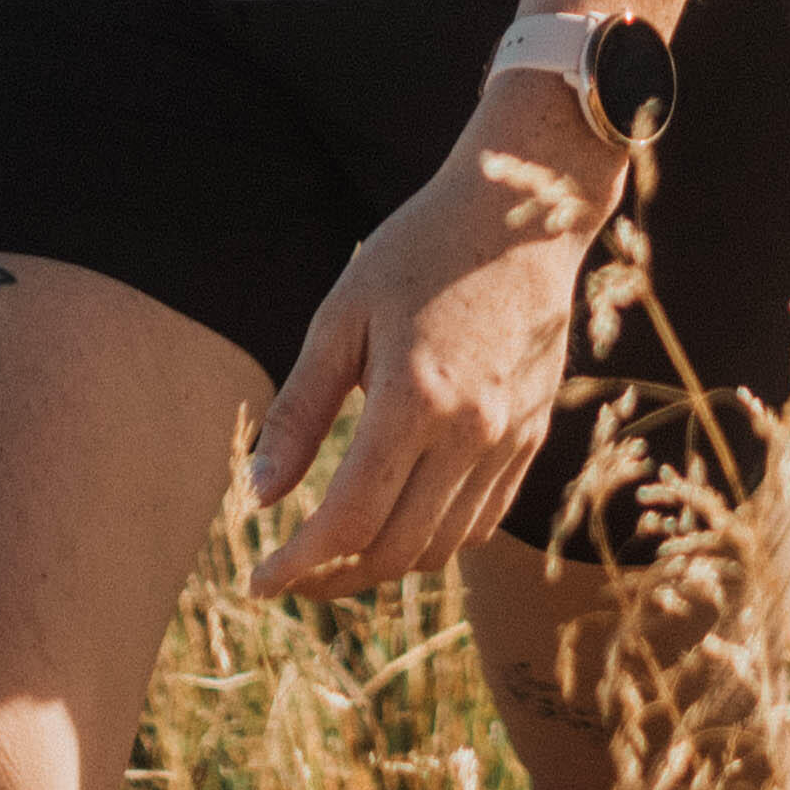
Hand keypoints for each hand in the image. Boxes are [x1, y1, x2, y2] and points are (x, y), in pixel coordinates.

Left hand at [246, 79, 621, 594]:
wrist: (525, 209)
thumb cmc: (418, 249)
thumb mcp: (342, 317)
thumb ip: (299, 411)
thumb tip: (257, 495)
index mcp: (414, 398)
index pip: (348, 521)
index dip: (297, 564)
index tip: (257, 580)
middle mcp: (470, 430)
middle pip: (395, 551)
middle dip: (331, 578)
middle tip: (287, 574)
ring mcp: (509, 437)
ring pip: (442, 548)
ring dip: (382, 568)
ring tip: (334, 556)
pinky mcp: (532, 433)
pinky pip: (483, 521)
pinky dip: (435, 543)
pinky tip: (398, 526)